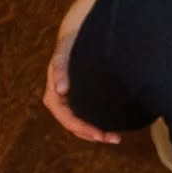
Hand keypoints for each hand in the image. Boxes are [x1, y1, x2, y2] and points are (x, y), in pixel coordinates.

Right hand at [42, 28, 119, 143]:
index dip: (84, 129)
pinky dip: (99, 124)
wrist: (76, 34)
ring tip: (117, 137)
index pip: (68, 119)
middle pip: (76, 126)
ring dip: (98, 133)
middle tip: (115, 138)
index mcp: (54, 96)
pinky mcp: (80, 99)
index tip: (101, 134)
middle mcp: (61, 103)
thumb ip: (60, 67)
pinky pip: (88, 117)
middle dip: (94, 134)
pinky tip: (114, 127)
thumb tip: (61, 90)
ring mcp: (71, 102)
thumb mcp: (64, 52)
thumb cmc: (70, 44)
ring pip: (82, 124)